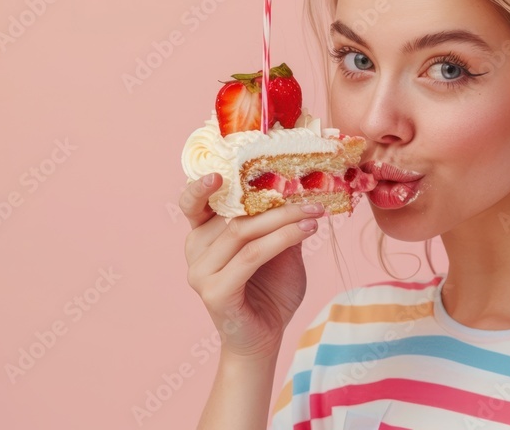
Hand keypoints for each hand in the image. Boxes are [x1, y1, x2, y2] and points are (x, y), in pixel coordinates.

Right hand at [180, 173, 321, 359]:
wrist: (264, 338)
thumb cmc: (271, 292)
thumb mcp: (279, 250)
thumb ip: (279, 224)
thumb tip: (300, 191)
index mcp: (204, 235)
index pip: (194, 203)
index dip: (202, 185)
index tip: (221, 170)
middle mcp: (196, 250)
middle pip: (233, 214)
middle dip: (275, 201)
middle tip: (311, 196)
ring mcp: (201, 272)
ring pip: (243, 231)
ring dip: (284, 219)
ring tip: (315, 214)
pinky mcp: (215, 291)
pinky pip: (252, 256)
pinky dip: (281, 240)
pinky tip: (306, 232)